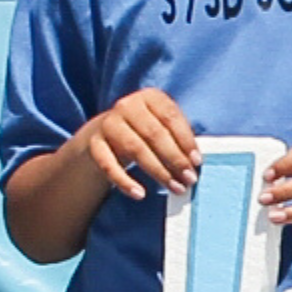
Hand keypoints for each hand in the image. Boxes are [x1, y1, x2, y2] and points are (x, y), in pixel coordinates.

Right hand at [61, 88, 203, 206]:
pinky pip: (109, 165)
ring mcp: (109, 124)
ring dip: (158, 171)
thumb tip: (194, 163)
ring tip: (174, 187)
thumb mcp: (161, 124)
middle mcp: (127, 106)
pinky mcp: (95, 144)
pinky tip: (140, 194)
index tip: (197, 162)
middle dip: (175, 159)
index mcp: (149, 97)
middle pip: (154, 134)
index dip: (185, 140)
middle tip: (189, 179)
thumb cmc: (145, 130)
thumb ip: (177, 137)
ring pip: (135, 149)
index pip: (170, 117)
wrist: (106, 132)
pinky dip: (125, 181)